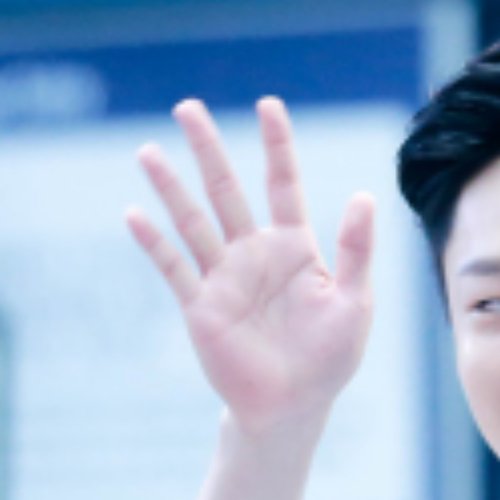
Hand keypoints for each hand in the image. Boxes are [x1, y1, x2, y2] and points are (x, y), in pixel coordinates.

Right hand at [126, 97, 374, 433]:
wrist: (292, 404)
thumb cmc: (329, 357)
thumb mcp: (353, 302)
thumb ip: (355, 251)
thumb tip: (363, 196)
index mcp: (294, 246)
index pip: (282, 183)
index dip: (277, 144)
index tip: (268, 105)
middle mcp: (254, 253)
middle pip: (227, 190)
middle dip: (209, 149)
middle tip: (187, 108)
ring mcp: (224, 277)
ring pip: (193, 221)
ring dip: (170, 186)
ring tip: (149, 151)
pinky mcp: (201, 305)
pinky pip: (174, 268)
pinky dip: (154, 243)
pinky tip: (134, 214)